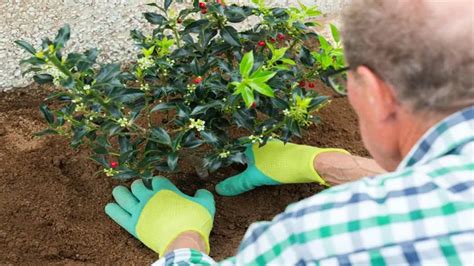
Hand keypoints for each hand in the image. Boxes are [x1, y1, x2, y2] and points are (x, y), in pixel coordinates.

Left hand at [105, 177, 214, 255]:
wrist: (183, 241)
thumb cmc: (195, 222)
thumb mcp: (206, 204)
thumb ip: (203, 195)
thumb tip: (201, 191)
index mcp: (165, 190)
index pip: (156, 180)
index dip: (156, 182)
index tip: (157, 186)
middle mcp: (149, 197)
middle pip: (137, 185)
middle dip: (138, 186)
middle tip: (139, 189)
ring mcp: (139, 210)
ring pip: (123, 196)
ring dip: (121, 193)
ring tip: (119, 192)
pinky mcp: (133, 224)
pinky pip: (117, 214)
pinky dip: (113, 209)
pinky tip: (110, 206)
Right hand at [216, 141, 348, 195]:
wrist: (308, 163)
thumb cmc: (279, 167)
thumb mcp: (254, 178)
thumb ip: (236, 183)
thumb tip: (218, 189)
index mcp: (251, 145)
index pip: (234, 154)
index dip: (229, 164)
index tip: (223, 175)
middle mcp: (261, 143)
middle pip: (247, 156)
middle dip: (242, 167)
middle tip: (236, 181)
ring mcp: (274, 147)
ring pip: (260, 158)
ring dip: (256, 168)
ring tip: (254, 179)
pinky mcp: (285, 153)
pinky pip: (270, 160)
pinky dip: (267, 168)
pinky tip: (270, 176)